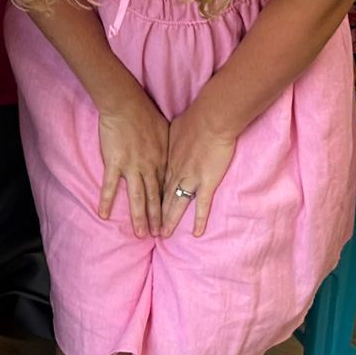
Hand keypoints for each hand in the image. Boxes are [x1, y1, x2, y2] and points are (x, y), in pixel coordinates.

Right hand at [95, 89, 169, 236]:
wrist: (126, 104)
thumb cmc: (146, 113)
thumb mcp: (166, 130)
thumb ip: (169, 146)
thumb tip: (174, 154)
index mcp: (162, 160)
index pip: (166, 188)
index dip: (168, 205)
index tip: (170, 218)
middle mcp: (149, 167)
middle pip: (154, 197)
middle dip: (157, 218)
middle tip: (159, 235)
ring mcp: (131, 167)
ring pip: (136, 197)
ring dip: (139, 216)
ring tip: (141, 234)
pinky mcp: (114, 163)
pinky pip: (110, 185)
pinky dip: (107, 200)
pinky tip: (104, 214)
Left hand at [158, 103, 238, 238]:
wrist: (211, 120)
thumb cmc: (194, 119)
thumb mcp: (174, 128)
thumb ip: (171, 139)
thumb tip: (168, 139)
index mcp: (167, 159)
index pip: (156, 182)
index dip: (150, 195)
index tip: (144, 206)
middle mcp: (175, 172)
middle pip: (162, 196)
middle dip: (154, 213)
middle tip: (147, 228)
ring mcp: (190, 178)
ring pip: (176, 204)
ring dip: (169, 220)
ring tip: (163, 235)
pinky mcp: (206, 182)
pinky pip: (201, 205)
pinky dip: (198, 220)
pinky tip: (196, 233)